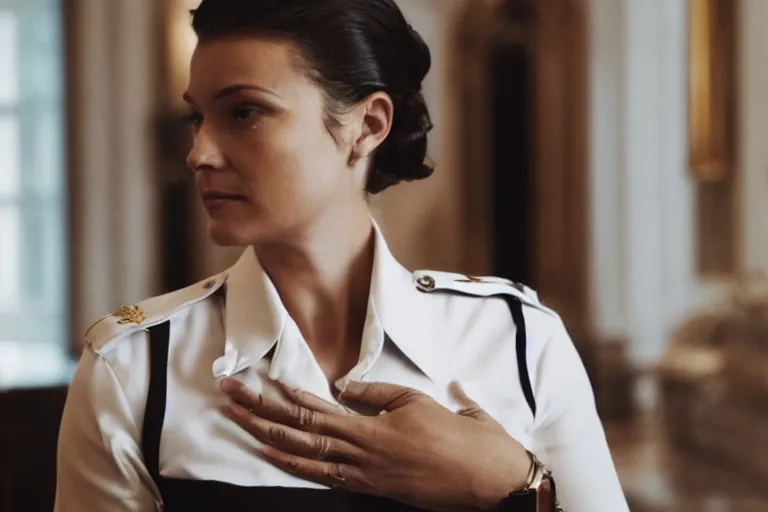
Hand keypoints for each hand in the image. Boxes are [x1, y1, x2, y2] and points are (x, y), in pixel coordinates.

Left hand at [220, 379, 532, 510]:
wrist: (487, 481)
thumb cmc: (462, 437)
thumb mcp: (420, 401)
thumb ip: (379, 393)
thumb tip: (345, 384)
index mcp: (373, 428)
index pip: (319, 410)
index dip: (286, 397)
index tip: (261, 383)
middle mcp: (360, 452)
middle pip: (299, 431)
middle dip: (259, 413)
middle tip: (229, 397)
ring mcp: (362, 474)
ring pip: (304, 455)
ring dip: (267, 437)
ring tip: (239, 423)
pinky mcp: (372, 488)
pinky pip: (325, 477)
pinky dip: (295, 466)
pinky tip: (274, 455)